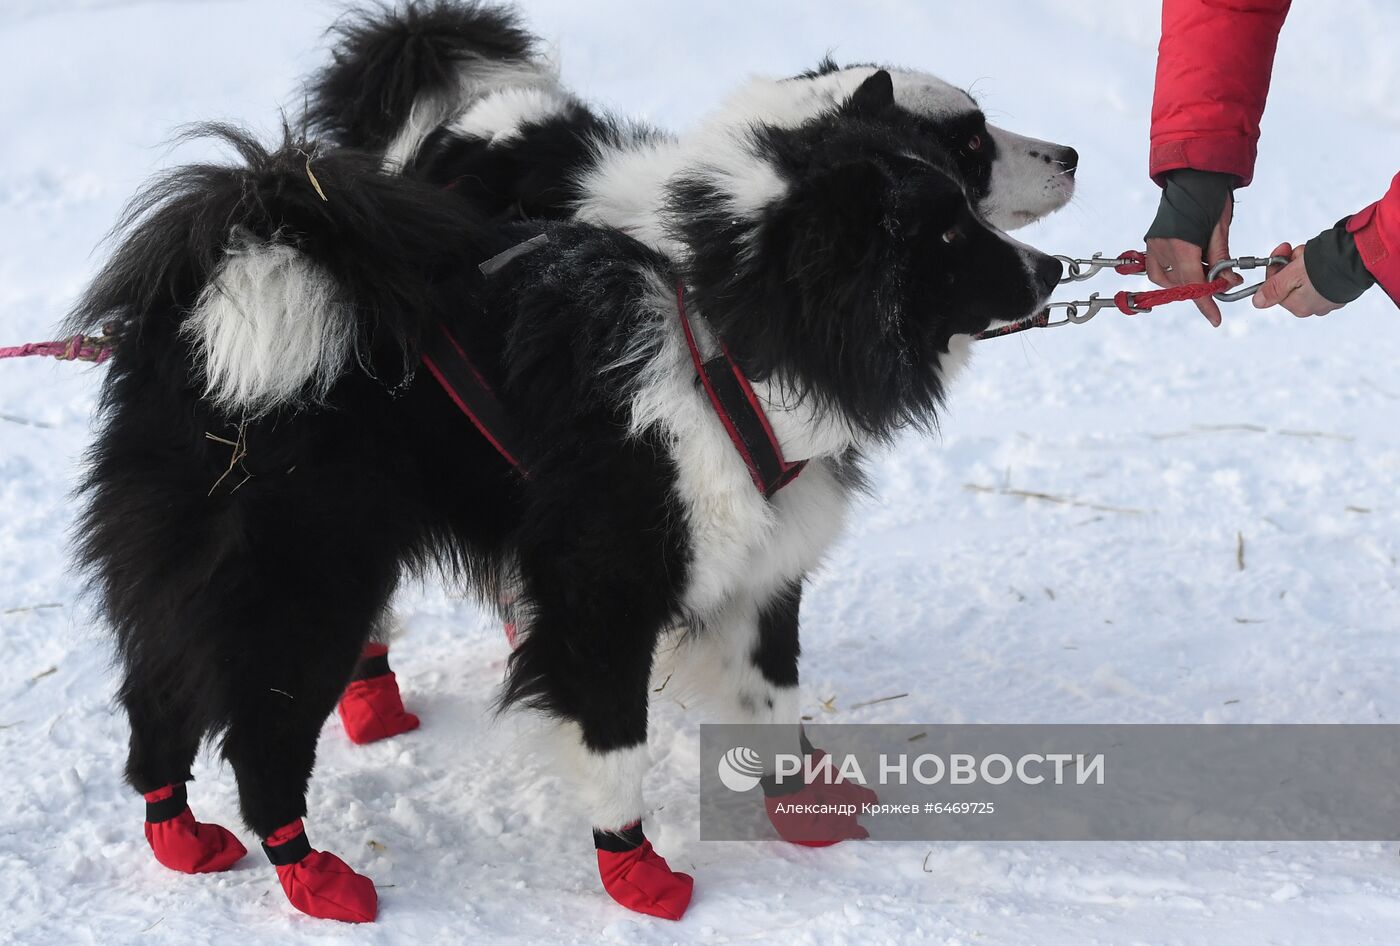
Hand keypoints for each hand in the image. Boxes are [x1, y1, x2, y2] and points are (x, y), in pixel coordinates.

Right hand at [1145, 199, 1241, 327]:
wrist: (1193, 175)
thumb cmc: (1209, 197)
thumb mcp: (1220, 230)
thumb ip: (1221, 260)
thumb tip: (1229, 283)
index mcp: (1182, 245)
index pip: (1193, 283)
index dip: (1205, 303)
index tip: (1215, 318)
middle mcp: (1163, 248)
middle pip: (1180, 283)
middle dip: (1198, 288)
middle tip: (1218, 285)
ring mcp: (1154, 245)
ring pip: (1166, 278)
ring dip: (1185, 280)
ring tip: (1204, 270)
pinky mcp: (1152, 241)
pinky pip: (1158, 268)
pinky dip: (1172, 272)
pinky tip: (1188, 265)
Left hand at [1252, 243, 1344, 316]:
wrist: (1361, 258)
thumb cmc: (1326, 267)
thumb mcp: (1292, 275)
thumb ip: (1274, 289)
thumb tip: (1257, 303)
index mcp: (1299, 306)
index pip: (1275, 289)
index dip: (1274, 268)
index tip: (1280, 251)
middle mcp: (1313, 307)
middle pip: (1289, 283)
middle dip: (1290, 264)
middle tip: (1298, 252)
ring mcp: (1328, 299)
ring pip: (1305, 278)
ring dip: (1303, 262)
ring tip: (1311, 253)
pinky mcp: (1340, 289)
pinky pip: (1321, 277)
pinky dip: (1319, 265)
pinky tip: (1323, 257)